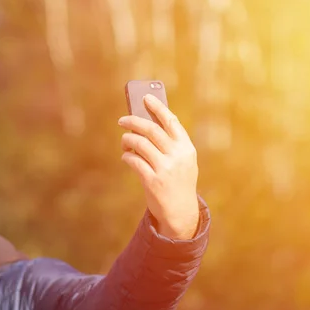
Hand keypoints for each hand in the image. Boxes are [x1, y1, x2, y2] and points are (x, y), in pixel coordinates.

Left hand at [118, 94, 198, 239]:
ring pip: (139, 144)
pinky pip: (133, 161)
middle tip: (122, 120)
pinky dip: (127, 157)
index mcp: (186, 148)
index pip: (171, 121)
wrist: (180, 212)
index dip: (157, 107)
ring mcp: (165, 169)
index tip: (145, 98)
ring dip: (127, 140)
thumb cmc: (178, 182)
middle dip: (133, 121)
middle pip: (151, 129)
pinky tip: (126, 157)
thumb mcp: (183, 162)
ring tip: (124, 142)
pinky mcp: (152, 181)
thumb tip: (145, 123)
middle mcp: (177, 156)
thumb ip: (170, 144)